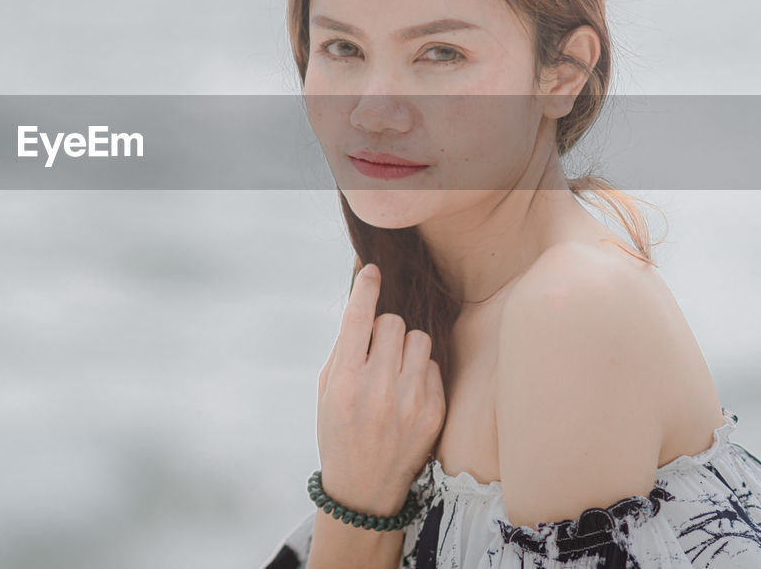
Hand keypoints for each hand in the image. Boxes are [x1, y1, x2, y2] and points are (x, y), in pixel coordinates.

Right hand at [316, 263, 445, 515]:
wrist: (365, 489)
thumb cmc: (339, 432)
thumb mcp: (326, 391)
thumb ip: (344, 351)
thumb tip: (364, 309)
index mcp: (345, 381)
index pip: (358, 320)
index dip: (365, 289)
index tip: (372, 271)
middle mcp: (378, 389)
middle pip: (392, 324)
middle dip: (383, 329)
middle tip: (375, 350)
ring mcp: (410, 401)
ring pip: (419, 339)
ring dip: (405, 347)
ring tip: (394, 369)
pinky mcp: (434, 412)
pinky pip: (433, 366)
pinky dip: (420, 372)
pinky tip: (408, 393)